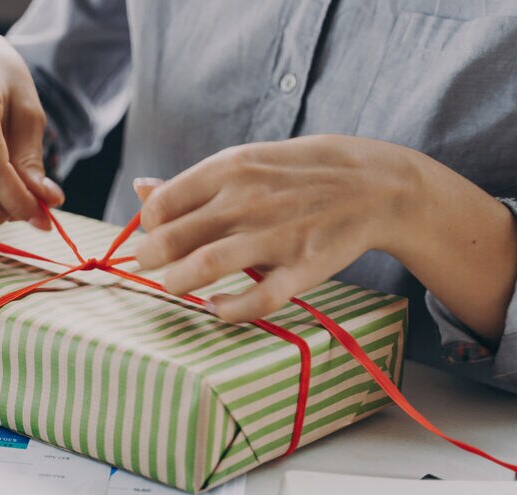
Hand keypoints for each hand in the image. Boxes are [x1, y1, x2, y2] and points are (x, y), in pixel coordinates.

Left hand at [132, 135, 516, 342]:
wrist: (376, 184)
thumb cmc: (298, 173)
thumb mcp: (246, 161)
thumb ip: (193, 182)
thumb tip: (140, 189)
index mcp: (230, 168)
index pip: (163, 203)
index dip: (147, 227)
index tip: (153, 237)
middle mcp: (247, 200)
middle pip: (175, 238)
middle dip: (150, 259)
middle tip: (150, 267)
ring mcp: (276, 236)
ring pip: (205, 267)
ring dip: (177, 284)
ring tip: (173, 287)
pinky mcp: (303, 268)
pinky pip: (258, 299)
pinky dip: (229, 310)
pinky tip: (216, 308)